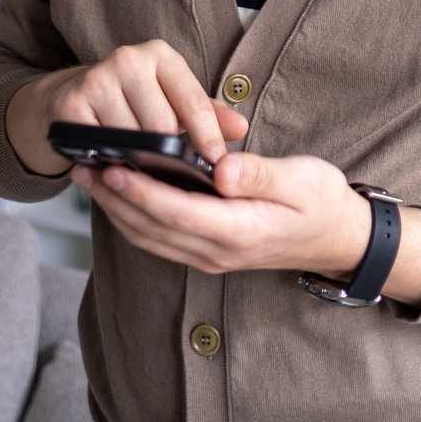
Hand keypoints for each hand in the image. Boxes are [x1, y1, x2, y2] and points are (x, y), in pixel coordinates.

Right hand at [5, 39, 248, 176]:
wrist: (73, 98)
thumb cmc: (133, 101)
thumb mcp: (171, 100)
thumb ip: (207, 114)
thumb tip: (240, 127)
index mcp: (160, 55)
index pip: (193, 101)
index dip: (207, 137)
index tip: (217, 164)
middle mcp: (129, 59)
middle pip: (163, 125)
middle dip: (167, 151)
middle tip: (163, 164)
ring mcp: (99, 78)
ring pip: (134, 138)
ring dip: (137, 157)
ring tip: (136, 159)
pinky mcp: (73, 102)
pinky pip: (103, 145)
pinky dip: (110, 160)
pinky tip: (111, 159)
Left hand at [76, 147, 372, 280]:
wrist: (338, 237)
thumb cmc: (321, 201)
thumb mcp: (299, 180)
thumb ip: (258, 174)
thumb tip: (221, 169)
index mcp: (238, 229)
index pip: (177, 212)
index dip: (141, 192)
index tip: (112, 169)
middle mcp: (218, 249)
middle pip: (153, 228)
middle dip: (114, 199)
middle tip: (82, 166)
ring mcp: (212, 254)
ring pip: (151, 237)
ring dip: (117, 210)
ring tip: (90, 176)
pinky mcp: (210, 250)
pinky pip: (162, 239)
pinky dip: (134, 218)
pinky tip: (121, 196)